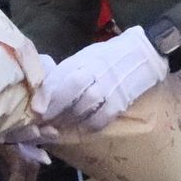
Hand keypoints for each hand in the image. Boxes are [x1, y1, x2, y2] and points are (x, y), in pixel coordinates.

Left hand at [31, 28, 167, 132]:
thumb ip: (68, 72)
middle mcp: (93, 72)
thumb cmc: (109, 56)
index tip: (36, 109)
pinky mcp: (120, 101)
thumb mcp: (86, 57)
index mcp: (82, 60)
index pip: (60, 77)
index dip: (46, 95)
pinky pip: (102, 118)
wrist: (143, 52)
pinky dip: (90, 125)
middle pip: (70, 93)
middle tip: (44, 122)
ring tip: (60, 127)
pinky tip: (83, 127)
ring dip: (69, 120)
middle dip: (54, 110)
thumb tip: (46, 91)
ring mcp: (108, 87)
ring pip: (83, 107)